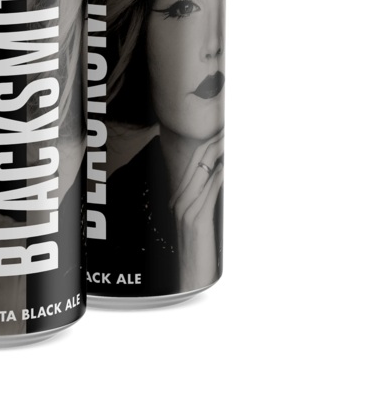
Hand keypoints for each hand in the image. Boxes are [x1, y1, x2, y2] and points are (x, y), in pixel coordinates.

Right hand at [170, 131, 223, 291]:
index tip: (216, 130)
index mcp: (176, 198)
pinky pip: (208, 193)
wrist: (190, 275)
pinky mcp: (195, 221)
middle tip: (221, 127)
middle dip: (209, 144)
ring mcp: (184, 210)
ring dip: (215, 156)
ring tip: (224, 138)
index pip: (189, 164)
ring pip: (201, 174)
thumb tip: (221, 178)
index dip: (204, 145)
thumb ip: (205, 200)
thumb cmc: (197, 250)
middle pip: (194, 164)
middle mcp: (177, 201)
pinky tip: (225, 166)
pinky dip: (218, 178)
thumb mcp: (199, 220)